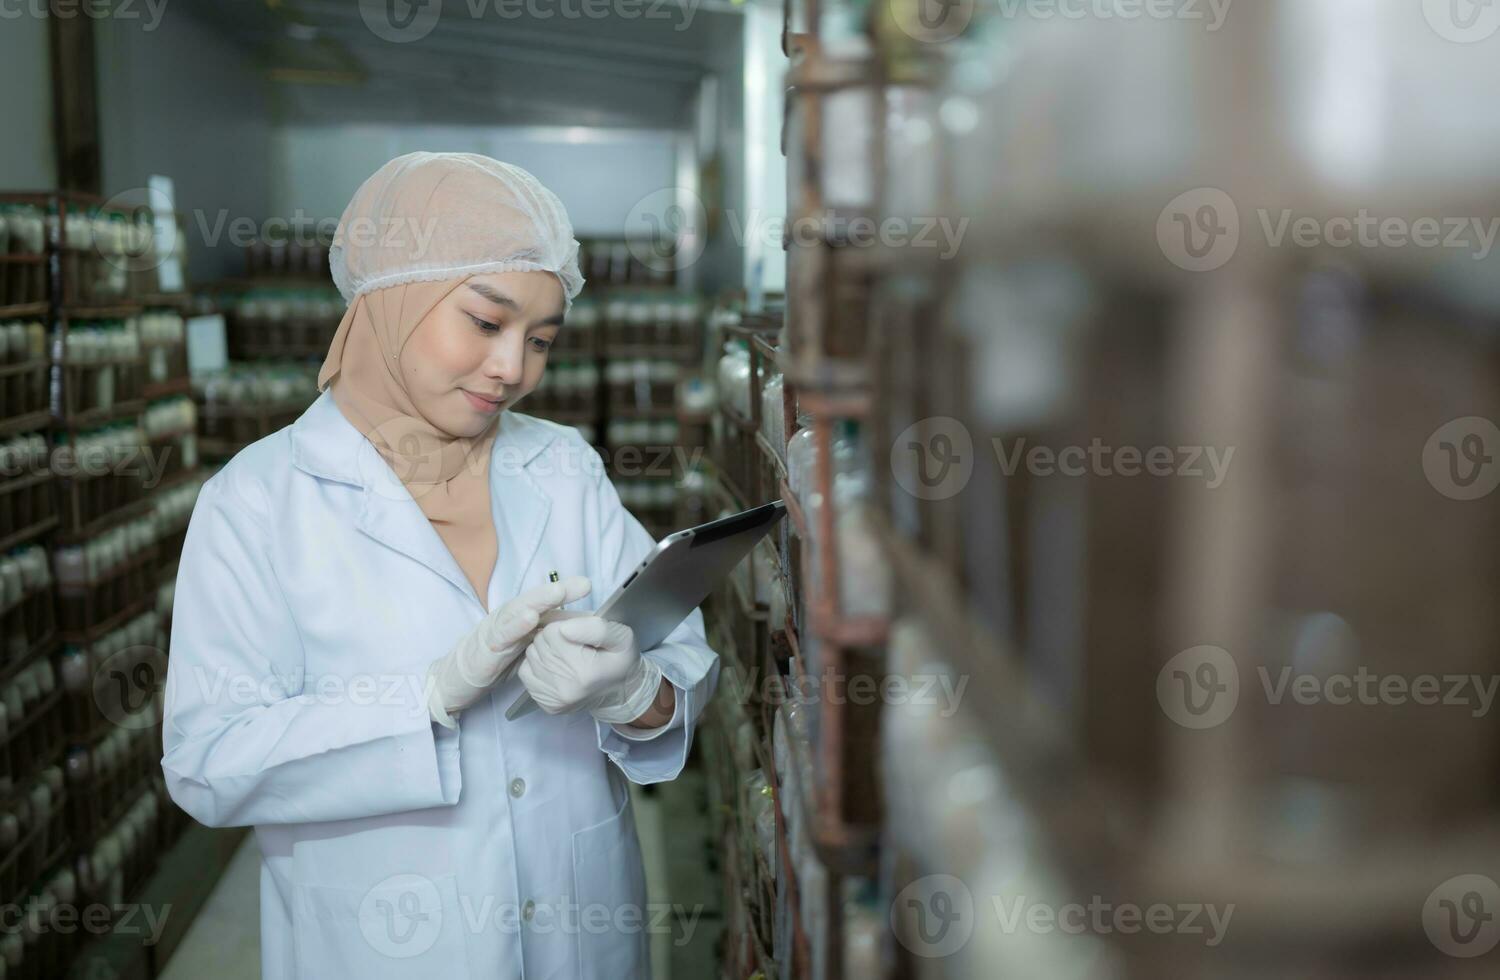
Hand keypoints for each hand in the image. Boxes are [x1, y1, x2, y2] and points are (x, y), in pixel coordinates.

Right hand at [426, 576, 590, 726]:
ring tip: (558, 592)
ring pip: (518, 611)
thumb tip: (580, 632)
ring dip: (539, 601)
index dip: (566, 593)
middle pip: (535, 602)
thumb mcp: (526, 648)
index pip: (545, 604)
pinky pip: (502, 635)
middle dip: (558, 592)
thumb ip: (547, 638)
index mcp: (520, 619)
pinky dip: (515, 625)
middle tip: (581, 585)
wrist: (457, 679)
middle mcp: (509, 619)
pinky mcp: (485, 647)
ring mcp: (496, 630)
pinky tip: (529, 618)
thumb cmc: (495, 660)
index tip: (588, 586)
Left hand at [517, 617, 663, 724]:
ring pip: (531, 655)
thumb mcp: (621, 636)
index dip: (564, 626)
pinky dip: (537, 664)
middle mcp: (565, 689)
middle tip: (572, 643)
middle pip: (540, 643)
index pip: (553, 632)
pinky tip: (555, 666)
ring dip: (544, 650)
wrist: (620, 694)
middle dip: (553, 637)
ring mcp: (553, 699)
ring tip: (565, 654)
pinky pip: (526, 671)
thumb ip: (595, 627)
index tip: (578, 633)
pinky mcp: (545, 704)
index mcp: (584, 671)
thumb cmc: (620, 661)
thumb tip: (563, 628)